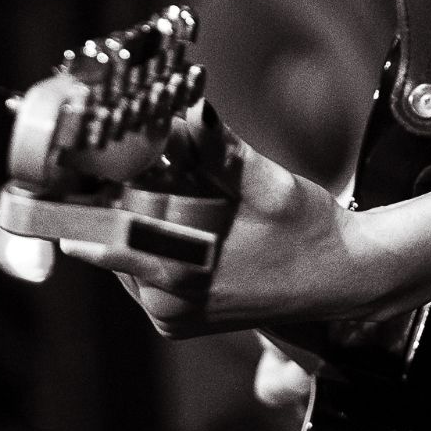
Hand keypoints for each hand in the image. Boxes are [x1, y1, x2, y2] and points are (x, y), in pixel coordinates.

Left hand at [56, 137, 366, 337]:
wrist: (341, 278)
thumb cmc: (307, 229)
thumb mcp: (266, 183)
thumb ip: (217, 150)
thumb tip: (184, 112)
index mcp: (176, 276)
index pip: (104, 229)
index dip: (93, 188)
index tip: (88, 155)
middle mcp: (162, 304)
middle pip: (112, 235)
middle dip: (123, 194)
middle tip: (143, 155)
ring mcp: (167, 315)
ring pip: (126, 248)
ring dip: (138, 214)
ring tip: (171, 181)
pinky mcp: (175, 317)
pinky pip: (144, 266)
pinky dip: (154, 236)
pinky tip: (182, 213)